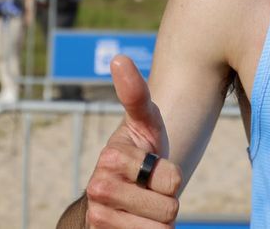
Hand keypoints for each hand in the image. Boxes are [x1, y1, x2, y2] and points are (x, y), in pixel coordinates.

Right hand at [85, 55, 181, 227]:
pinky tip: (136, 227)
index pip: (171, 179)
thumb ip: (136, 94)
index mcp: (111, 157)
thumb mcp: (144, 123)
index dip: (170, 177)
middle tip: (148, 191)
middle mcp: (99, 188)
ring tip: (143, 208)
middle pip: (168, 208)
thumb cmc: (138, 154)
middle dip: (166, 202)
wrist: (114, 199)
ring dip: (160, 222)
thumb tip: (118, 58)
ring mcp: (100, 218)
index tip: (152, 168)